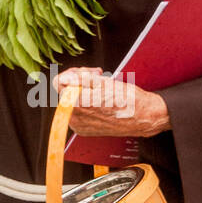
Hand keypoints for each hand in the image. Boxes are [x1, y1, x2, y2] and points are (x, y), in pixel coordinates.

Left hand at [55, 67, 170, 138]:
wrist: (143, 117)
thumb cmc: (128, 100)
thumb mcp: (104, 82)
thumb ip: (79, 79)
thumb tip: (64, 78)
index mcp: (76, 103)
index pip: (58, 82)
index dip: (72, 73)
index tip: (85, 72)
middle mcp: (74, 117)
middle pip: (66, 91)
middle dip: (80, 81)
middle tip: (98, 77)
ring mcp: (79, 125)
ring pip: (72, 102)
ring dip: (84, 92)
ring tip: (102, 89)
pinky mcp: (84, 130)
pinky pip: (78, 113)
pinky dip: (87, 104)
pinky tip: (101, 101)